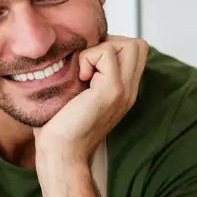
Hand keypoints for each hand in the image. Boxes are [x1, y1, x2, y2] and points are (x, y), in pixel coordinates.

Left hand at [34, 37, 147, 169]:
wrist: (60, 153)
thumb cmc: (58, 126)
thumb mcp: (76, 94)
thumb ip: (86, 74)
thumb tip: (71, 49)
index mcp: (123, 90)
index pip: (135, 51)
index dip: (110, 47)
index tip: (86, 64)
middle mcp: (129, 90)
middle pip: (138, 45)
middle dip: (109, 44)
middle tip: (87, 65)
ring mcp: (124, 90)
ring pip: (131, 44)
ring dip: (100, 50)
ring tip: (83, 72)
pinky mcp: (112, 91)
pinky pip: (107, 53)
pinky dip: (89, 58)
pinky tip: (78, 79)